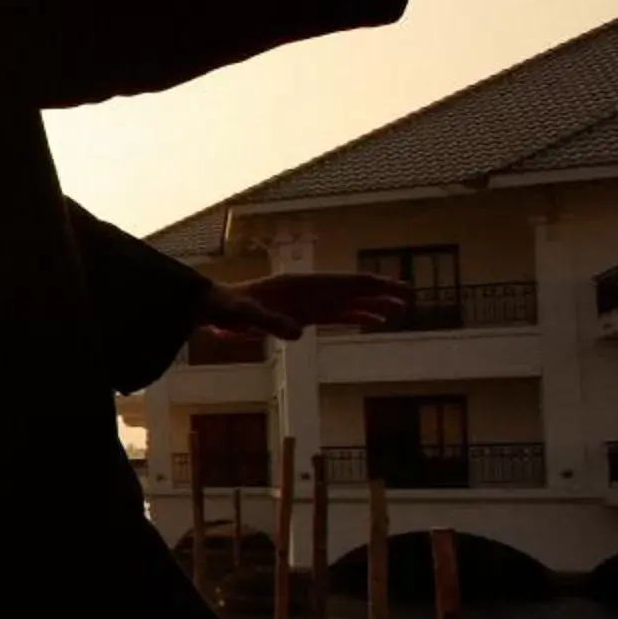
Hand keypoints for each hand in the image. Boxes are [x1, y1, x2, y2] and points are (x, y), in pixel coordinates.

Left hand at [203, 271, 411, 339]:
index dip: (370, 285)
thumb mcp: (243, 314)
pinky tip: (372, 323)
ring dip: (371, 306)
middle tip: (408, 295)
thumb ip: (269, 322)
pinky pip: (334, 317)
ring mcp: (305, 303)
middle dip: (379, 293)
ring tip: (397, 311)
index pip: (343, 283)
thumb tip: (299, 334)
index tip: (395, 287)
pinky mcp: (300, 316)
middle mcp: (307, 290)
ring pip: (347, 303)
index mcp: (299, 285)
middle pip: (351, 290)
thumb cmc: (224, 305)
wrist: (209, 307)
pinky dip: (354, 318)